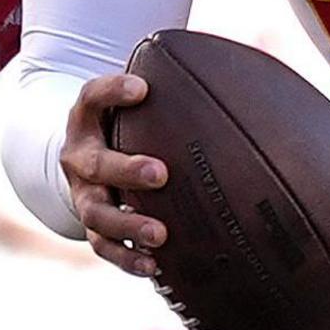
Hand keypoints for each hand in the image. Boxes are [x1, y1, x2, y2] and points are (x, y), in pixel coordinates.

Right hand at [60, 72, 167, 276]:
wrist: (87, 156)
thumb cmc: (128, 123)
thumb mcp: (137, 100)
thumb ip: (174, 87)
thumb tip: (249, 62)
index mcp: (88, 119)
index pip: (92, 97)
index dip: (113, 91)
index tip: (143, 88)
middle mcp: (80, 157)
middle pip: (95, 164)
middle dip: (127, 170)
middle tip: (161, 173)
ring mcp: (83, 195)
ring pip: (97, 214)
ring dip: (128, 225)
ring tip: (160, 235)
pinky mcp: (92, 226)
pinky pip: (104, 247)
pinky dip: (128, 259)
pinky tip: (156, 267)